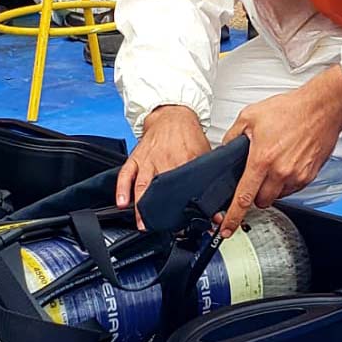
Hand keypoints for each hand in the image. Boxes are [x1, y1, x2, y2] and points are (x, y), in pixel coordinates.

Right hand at [116, 105, 211, 228]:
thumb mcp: (206, 153)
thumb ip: (212, 178)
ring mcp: (149, 159)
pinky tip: (122, 202)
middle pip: (163, 189)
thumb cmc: (189, 135)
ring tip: (142, 223)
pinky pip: (127, 174)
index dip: (190, 206)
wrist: (172, 114)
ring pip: (143, 185)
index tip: (192, 222)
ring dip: (141, 206)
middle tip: (165, 228)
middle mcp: (166, 160)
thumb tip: (220, 206)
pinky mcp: (136, 157)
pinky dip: (122, 189)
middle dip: (163, 210)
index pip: (188, 186)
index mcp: (186, 159)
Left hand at [216, 66, 341, 237]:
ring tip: (272, 164)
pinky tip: (285, 163)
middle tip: (254, 178)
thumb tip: (225, 150)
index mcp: (261, 159)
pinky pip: (292, 189)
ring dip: (271, 188)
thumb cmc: (290, 110)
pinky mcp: (309, 176)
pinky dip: (285, 183)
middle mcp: (280, 172)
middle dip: (254, 195)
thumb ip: (233, 137)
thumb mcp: (250, 116)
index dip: (233, 217)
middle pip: (261, 201)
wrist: (322, 109)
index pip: (243, 197)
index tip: (227, 229)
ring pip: (277, 196)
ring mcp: (297, 176)